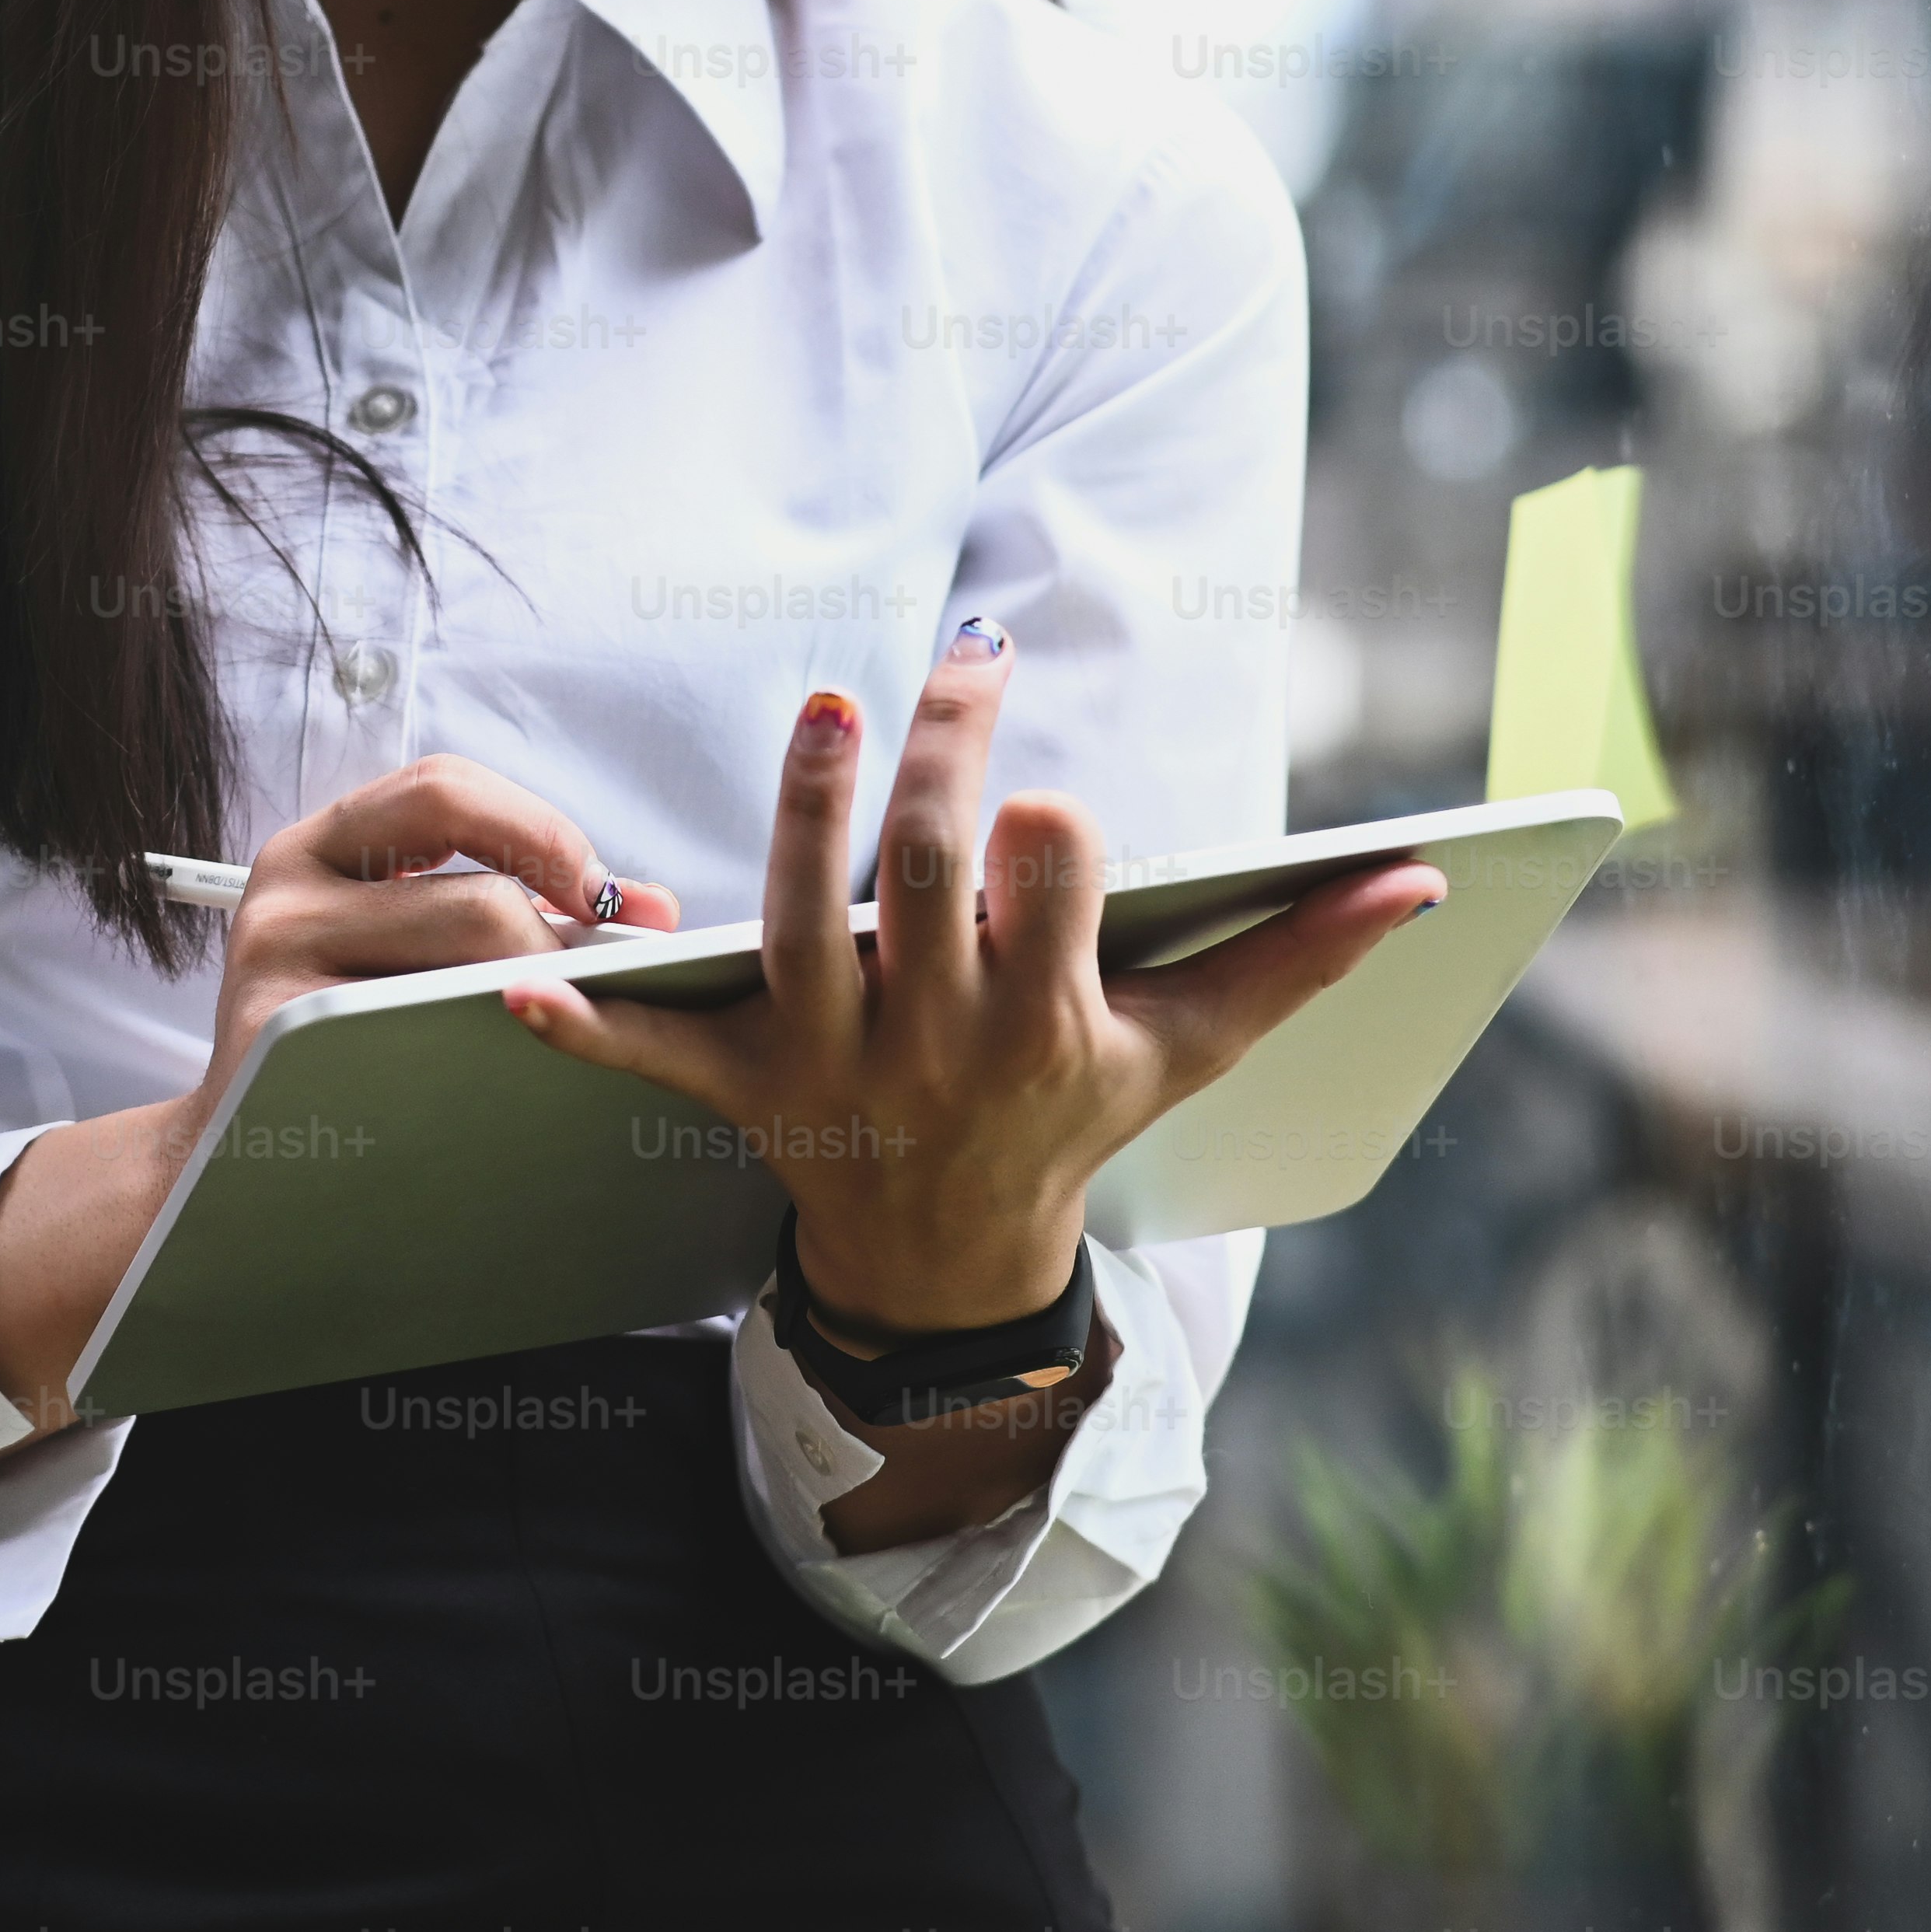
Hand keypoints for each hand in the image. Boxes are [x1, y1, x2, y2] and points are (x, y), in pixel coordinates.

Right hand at [185, 754, 685, 1100]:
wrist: (236, 1148)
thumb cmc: (341, 1038)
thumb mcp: (396, 943)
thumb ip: (505, 901)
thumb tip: (651, 905)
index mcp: (317, 848)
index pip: (443, 791)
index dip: (543, 833)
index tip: (604, 895)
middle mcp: (286, 891)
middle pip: (479, 900)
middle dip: (565, 951)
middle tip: (605, 990)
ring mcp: (276, 966)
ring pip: (462, 968)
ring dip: (540, 1002)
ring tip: (562, 1030)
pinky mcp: (281, 1039)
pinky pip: (423, 1035)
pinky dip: (491, 1050)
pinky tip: (510, 1074)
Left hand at [506, 624, 1440, 1342]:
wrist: (952, 1258)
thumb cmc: (1079, 1116)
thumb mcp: (1192, 1051)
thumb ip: (1299, 957)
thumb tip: (1417, 876)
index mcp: (1048, 1023)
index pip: (1054, 887)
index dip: (1054, 838)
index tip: (1050, 803)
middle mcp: (937, 1039)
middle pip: (925, 873)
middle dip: (937, 764)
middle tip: (957, 673)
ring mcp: (829, 1063)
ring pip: (800, 921)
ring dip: (801, 818)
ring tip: (827, 709)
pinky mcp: (736, 1084)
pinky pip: (650, 1056)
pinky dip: (582, 1027)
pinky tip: (513, 985)